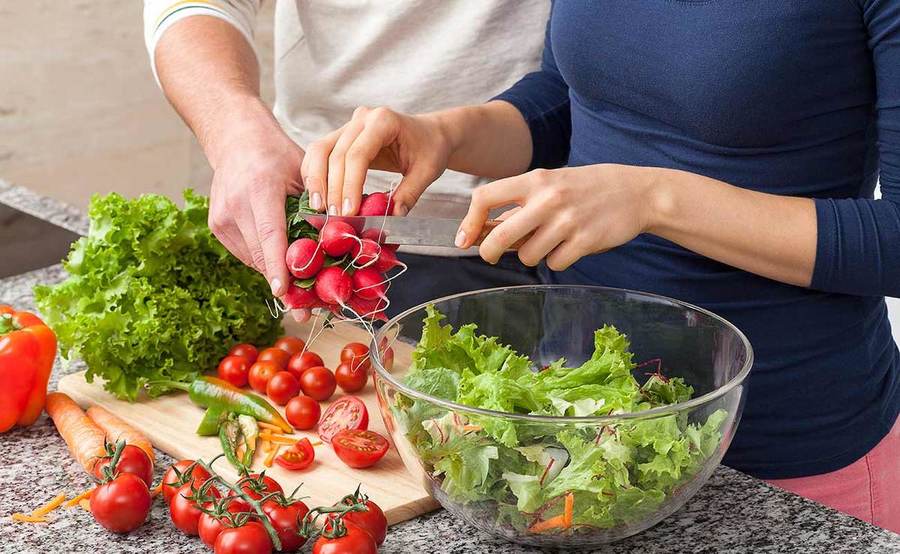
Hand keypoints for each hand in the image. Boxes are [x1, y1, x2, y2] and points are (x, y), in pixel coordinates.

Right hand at [205, 100, 308, 318]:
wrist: (235, 138)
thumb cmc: (277, 154)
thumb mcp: (305, 172)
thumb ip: (321, 204)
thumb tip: (349, 237)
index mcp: (260, 189)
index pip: (271, 234)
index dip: (278, 265)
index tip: (284, 292)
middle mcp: (235, 205)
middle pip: (261, 255)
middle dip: (285, 285)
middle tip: (307, 311)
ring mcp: (221, 217)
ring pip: (253, 259)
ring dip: (276, 276)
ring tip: (300, 294)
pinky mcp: (216, 226)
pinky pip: (247, 253)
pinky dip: (265, 261)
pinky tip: (282, 265)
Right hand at [300, 106, 451, 215]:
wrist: (430, 134)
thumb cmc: (430, 148)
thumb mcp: (427, 171)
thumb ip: (410, 193)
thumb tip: (392, 216)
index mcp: (384, 121)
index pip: (358, 154)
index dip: (350, 185)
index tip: (349, 211)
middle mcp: (362, 118)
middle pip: (336, 154)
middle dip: (333, 188)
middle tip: (334, 216)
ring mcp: (349, 125)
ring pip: (320, 150)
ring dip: (316, 180)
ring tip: (319, 208)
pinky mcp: (342, 135)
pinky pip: (320, 152)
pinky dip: (315, 174)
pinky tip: (318, 195)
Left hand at [457, 165, 660, 269]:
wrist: (636, 192)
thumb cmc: (586, 189)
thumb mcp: (551, 184)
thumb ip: (520, 205)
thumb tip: (483, 230)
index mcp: (535, 180)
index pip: (486, 197)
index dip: (470, 221)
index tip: (465, 238)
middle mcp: (549, 199)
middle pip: (501, 236)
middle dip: (488, 252)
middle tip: (490, 255)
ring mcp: (568, 220)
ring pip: (528, 255)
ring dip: (531, 255)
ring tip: (548, 242)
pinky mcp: (585, 240)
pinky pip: (554, 264)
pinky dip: (557, 260)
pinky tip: (570, 247)